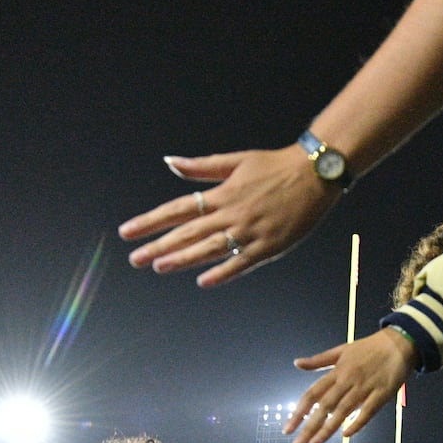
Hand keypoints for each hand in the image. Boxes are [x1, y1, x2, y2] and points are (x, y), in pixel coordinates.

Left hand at [120, 146, 337, 287]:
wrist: (315, 174)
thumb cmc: (275, 165)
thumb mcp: (236, 160)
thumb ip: (202, 168)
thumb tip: (170, 162)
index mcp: (222, 193)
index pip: (178, 209)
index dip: (151, 221)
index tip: (128, 232)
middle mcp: (231, 213)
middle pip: (188, 232)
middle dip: (158, 245)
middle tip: (134, 258)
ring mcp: (249, 231)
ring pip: (209, 249)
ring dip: (183, 259)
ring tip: (158, 267)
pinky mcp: (268, 246)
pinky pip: (241, 262)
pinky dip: (222, 272)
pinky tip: (203, 281)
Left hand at [284, 330, 416, 442]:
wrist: (399, 342)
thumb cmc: (369, 348)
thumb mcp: (341, 350)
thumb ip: (319, 360)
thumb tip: (296, 363)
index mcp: (337, 371)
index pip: (313, 393)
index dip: (299, 411)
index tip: (288, 428)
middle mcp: (347, 380)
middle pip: (325, 406)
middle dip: (309, 426)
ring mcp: (364, 387)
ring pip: (343, 410)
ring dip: (328, 429)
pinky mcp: (382, 393)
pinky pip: (368, 410)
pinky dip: (357, 422)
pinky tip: (346, 435)